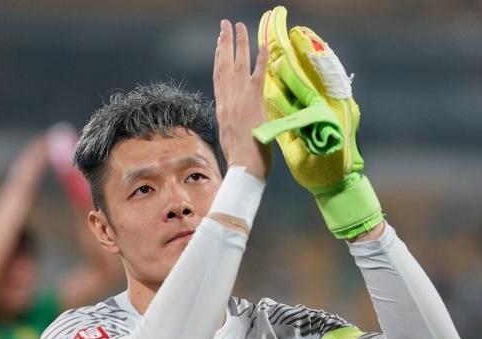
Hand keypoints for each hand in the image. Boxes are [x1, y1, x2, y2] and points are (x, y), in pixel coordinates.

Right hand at [213, 19, 270, 180]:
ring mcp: (239, 101)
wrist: (243, 169)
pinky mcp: (253, 104)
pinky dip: (260, 60)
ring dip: (239, 43)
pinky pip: (257, 76)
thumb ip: (233, 122)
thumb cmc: (241, 161)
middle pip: (223, 65)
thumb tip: (237, 118)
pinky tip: (263, 46)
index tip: (219, 43)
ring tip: (239, 26)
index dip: (218, 58)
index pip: (218, 78)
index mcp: (222, 109)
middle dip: (225, 43)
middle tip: (225, 25)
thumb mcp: (232, 137)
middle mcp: (227, 102)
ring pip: (236, 65)